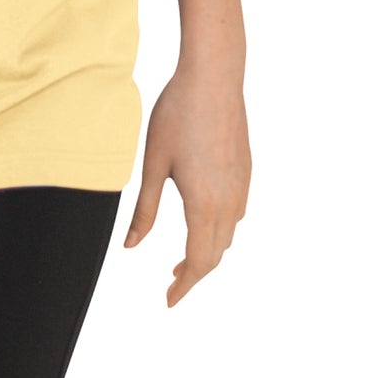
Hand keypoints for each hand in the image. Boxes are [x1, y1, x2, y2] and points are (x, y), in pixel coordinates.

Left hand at [122, 62, 249, 306]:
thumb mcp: (153, 163)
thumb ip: (145, 210)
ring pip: (229, 234)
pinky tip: (204, 218)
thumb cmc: (177, 115)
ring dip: (209, 251)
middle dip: (194, 273)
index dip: (184, 285)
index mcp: (204, 204)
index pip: (199, 261)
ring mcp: (242, 185)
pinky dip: (220, 228)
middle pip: (216, 254)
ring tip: (182, 255)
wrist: (213, 77)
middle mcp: (229, 201)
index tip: (168, 300)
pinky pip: (237, 212)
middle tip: (170, 280)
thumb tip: (131, 247)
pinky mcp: (246, 169)